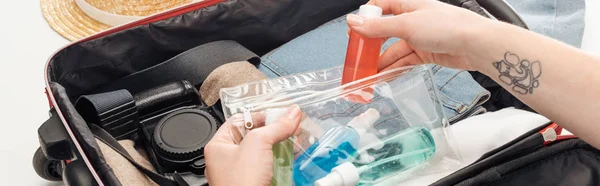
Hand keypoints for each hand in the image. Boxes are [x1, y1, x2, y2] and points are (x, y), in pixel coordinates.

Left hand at [204, 105, 301, 185]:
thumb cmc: (240, 183)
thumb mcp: (258, 143)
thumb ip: (276, 126)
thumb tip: (292, 113)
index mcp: (218, 145)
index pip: (239, 120)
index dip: (259, 115)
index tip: (278, 115)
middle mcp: (227, 160)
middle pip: (253, 137)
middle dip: (274, 131)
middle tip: (290, 127)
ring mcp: (240, 174)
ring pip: (262, 154)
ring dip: (280, 146)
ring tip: (296, 141)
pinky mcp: (254, 185)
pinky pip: (268, 169)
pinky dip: (280, 163)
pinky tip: (292, 159)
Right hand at [346, 0, 494, 71]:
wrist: (475, 45)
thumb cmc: (447, 26)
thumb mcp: (406, 25)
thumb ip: (378, 27)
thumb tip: (353, 22)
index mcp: (407, 5)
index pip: (380, 6)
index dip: (366, 18)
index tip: (354, 32)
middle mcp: (412, 20)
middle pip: (385, 32)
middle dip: (372, 46)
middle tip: (359, 58)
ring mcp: (419, 38)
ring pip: (394, 50)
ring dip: (382, 62)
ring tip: (369, 75)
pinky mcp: (426, 54)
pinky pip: (404, 61)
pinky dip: (394, 70)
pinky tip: (384, 78)